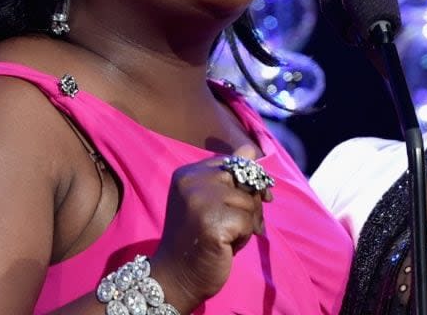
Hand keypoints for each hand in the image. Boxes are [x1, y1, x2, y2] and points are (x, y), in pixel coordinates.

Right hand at [150, 144, 272, 309]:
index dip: (249, 183)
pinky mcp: (213, 222)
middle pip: (246, 180)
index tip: (247, 201)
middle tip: (233, 225)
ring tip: (225, 237)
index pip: (236, 163)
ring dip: (246, 224)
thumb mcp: (211, 202)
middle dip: (250, 204)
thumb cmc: (196, 239)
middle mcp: (192, 182)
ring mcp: (200, 201)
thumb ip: (231, 176)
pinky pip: (249, 221)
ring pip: (249, 202)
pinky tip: (225, 246)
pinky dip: (244, 237)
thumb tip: (251, 148)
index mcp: (188, 173)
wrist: (175, 277)